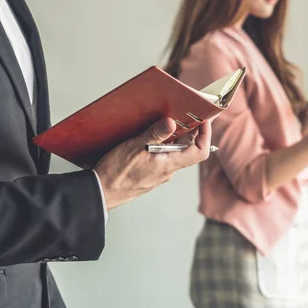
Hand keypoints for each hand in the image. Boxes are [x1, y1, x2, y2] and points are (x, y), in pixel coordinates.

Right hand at [94, 118, 211, 209]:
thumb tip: (171, 123)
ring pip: (174, 152)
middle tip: (184, 113)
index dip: (205, 135)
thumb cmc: (116, 174)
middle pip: (188, 149)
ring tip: (166, 120)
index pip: (200, 152)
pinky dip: (163, 143)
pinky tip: (152, 135)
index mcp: (169, 165)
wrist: (101, 193)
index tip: (203, 120)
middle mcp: (168, 170)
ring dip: (174, 136)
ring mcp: (160, 172)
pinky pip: (163, 156)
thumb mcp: (135, 147)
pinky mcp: (151, 172)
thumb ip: (154, 134)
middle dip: (189, 131)